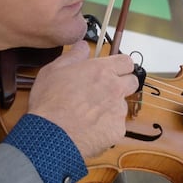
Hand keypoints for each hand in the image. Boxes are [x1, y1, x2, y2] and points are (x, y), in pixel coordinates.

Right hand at [25, 42, 139, 159]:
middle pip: (132, 82)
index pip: (126, 61)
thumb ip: (73, 56)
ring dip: (111, 108)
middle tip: (104, 91)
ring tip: (89, 115)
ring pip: (122, 106)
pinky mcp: (117, 131)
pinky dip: (106, 127)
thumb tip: (84, 46)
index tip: (111, 70)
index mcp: (102, 71)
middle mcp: (115, 89)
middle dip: (122, 84)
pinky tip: (89, 129)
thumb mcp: (53, 70)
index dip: (119, 65)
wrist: (50, 136)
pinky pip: (116, 127)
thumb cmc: (49, 103)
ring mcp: (118, 111)